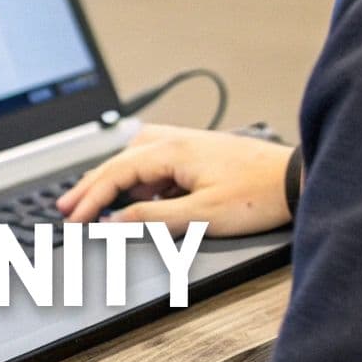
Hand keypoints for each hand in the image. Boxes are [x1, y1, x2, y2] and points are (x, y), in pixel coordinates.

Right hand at [56, 124, 295, 236]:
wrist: (296, 179)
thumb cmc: (257, 195)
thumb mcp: (201, 215)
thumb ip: (152, 218)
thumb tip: (113, 221)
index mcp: (170, 151)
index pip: (115, 174)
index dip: (90, 200)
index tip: (73, 221)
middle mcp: (174, 140)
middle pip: (118, 162)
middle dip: (89, 187)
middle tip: (65, 208)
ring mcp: (186, 143)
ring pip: (134, 158)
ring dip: (112, 180)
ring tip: (91, 201)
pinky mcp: (197, 152)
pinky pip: (154, 162)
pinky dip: (136, 178)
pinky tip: (137, 196)